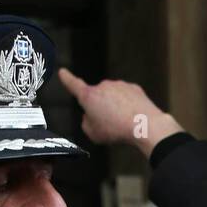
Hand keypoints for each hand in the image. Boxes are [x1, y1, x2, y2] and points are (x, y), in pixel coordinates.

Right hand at [57, 69, 183, 158]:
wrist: (144, 125)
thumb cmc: (116, 130)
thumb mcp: (93, 133)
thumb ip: (86, 123)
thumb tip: (90, 116)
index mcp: (89, 96)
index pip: (74, 85)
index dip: (67, 79)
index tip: (63, 72)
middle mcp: (103, 86)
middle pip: (97, 96)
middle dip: (100, 107)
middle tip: (108, 123)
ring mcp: (119, 85)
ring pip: (112, 96)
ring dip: (115, 106)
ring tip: (122, 122)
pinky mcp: (134, 87)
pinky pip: (126, 97)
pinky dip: (127, 105)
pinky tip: (132, 116)